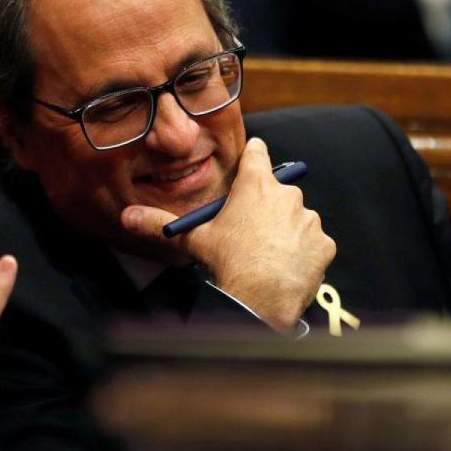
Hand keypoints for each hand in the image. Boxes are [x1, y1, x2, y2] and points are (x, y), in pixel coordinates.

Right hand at [122, 138, 335, 332]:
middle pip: (277, 190)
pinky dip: (302, 252)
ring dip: (285, 229)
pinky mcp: (323, 243)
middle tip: (249, 228)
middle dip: (266, 205)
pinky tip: (284, 266)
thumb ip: (160, 223)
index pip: (258, 153)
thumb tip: (127, 216)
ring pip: (296, 218)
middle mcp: (286, 196)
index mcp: (255, 186)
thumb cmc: (227, 260)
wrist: (261, 296)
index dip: (255, 154)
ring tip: (266, 252)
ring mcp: (309, 220)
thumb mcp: (192, 239)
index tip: (253, 158)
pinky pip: (312, 243)